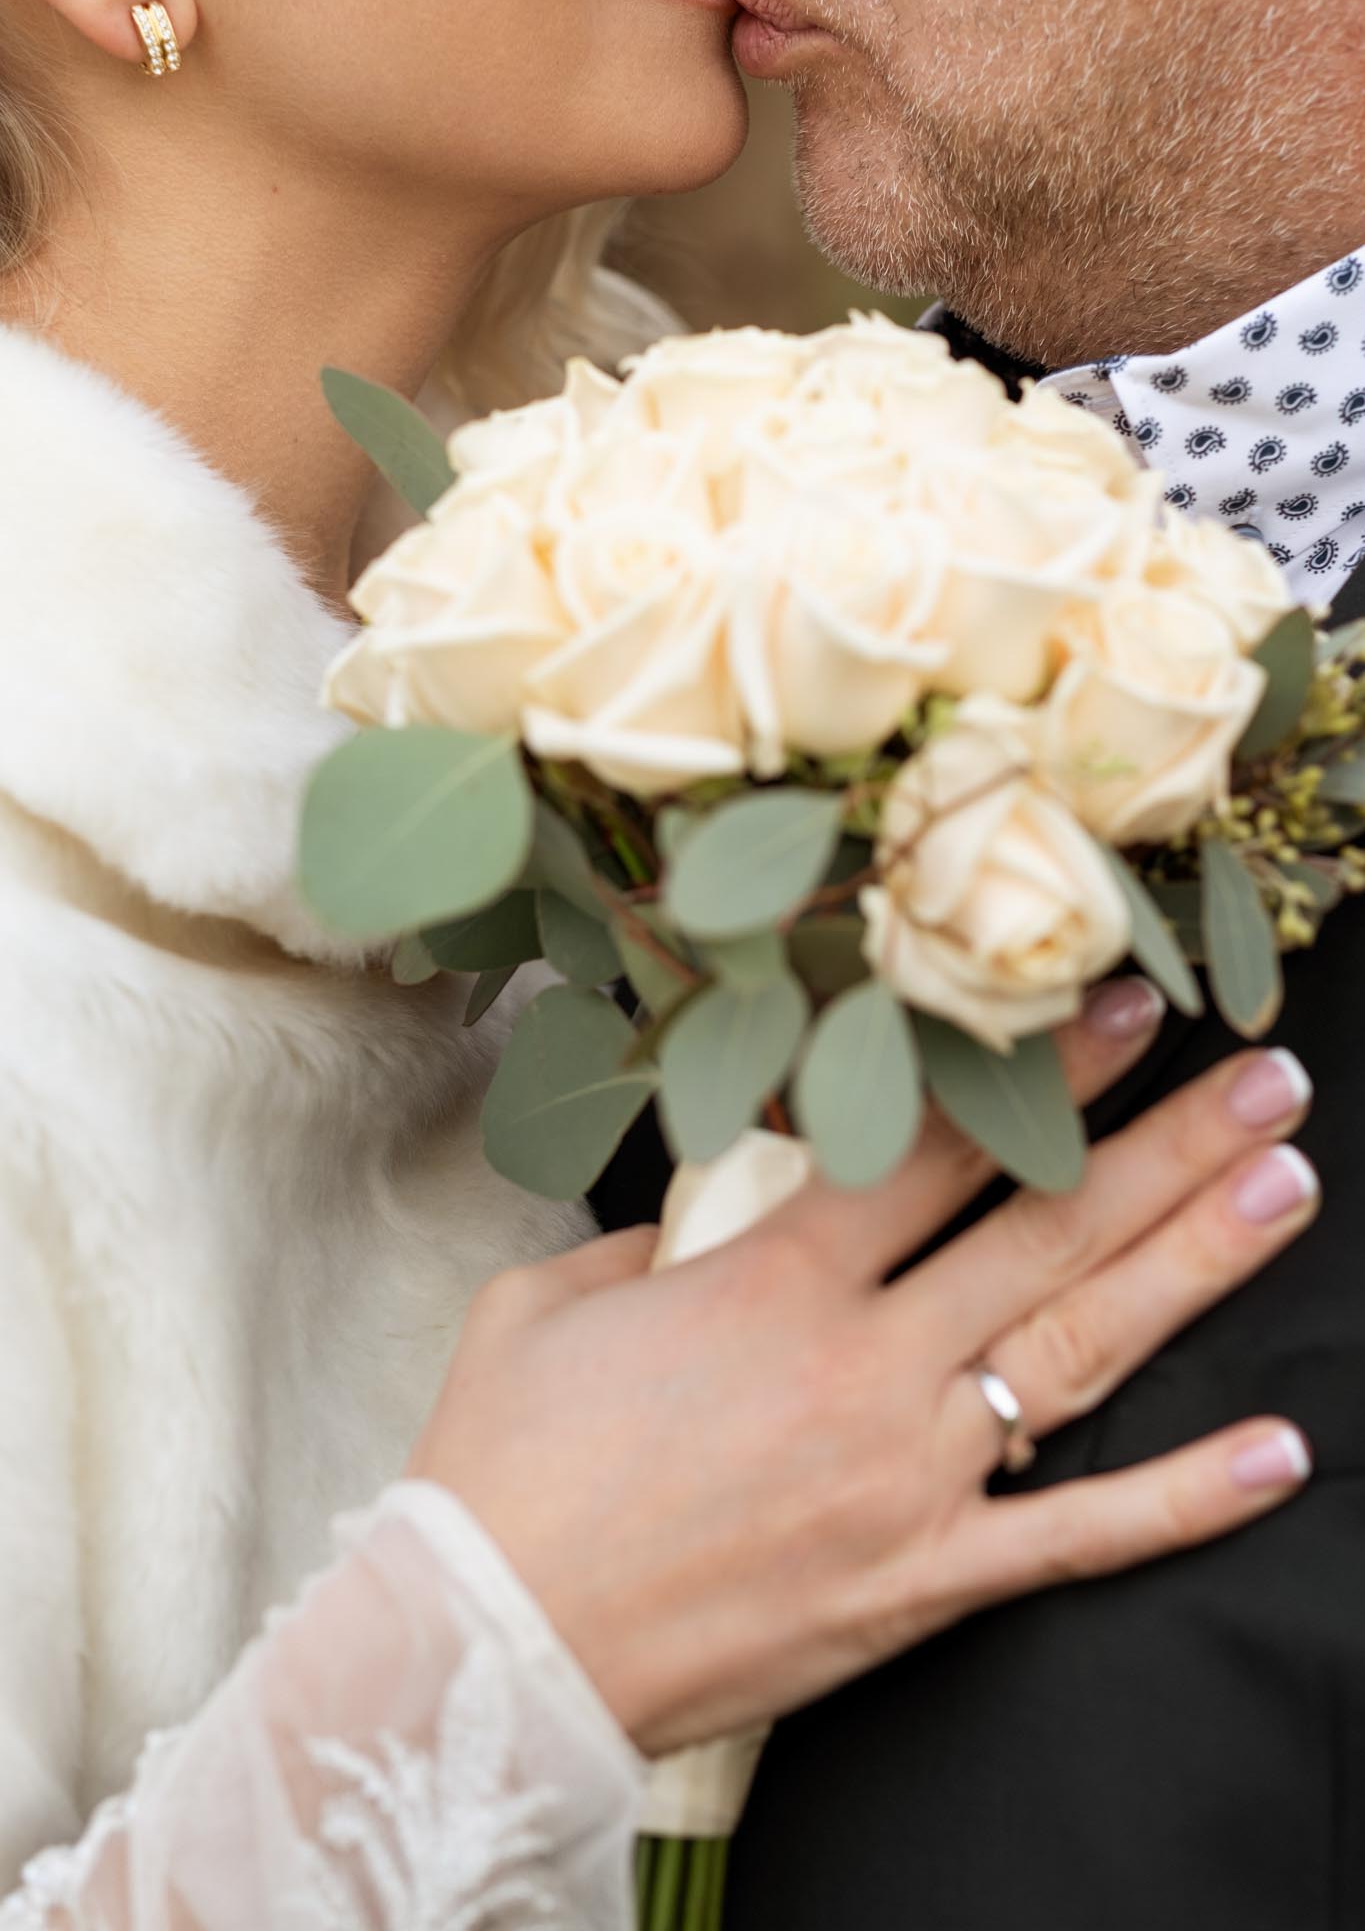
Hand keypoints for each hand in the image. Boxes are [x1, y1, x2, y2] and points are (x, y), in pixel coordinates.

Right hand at [408, 983, 1317, 1755]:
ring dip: (1193, 1262)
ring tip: (1285, 1188)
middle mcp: (862, 1365)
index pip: (936, 1143)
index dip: (1039, 1068)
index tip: (1119, 1009)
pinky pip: (1071, 1538)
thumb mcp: (542, 1302)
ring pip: (1078, 1349)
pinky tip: (1276, 1455)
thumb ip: (647, 1240)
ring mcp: (904, 1477)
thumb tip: (707, 1217)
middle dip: (1166, 1141)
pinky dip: (1180, 1499)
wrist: (487, 1650)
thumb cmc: (499, 1464)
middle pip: (1046, 1229)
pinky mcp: (918, 1581)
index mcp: (771, 1279)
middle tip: (1269, 1077)